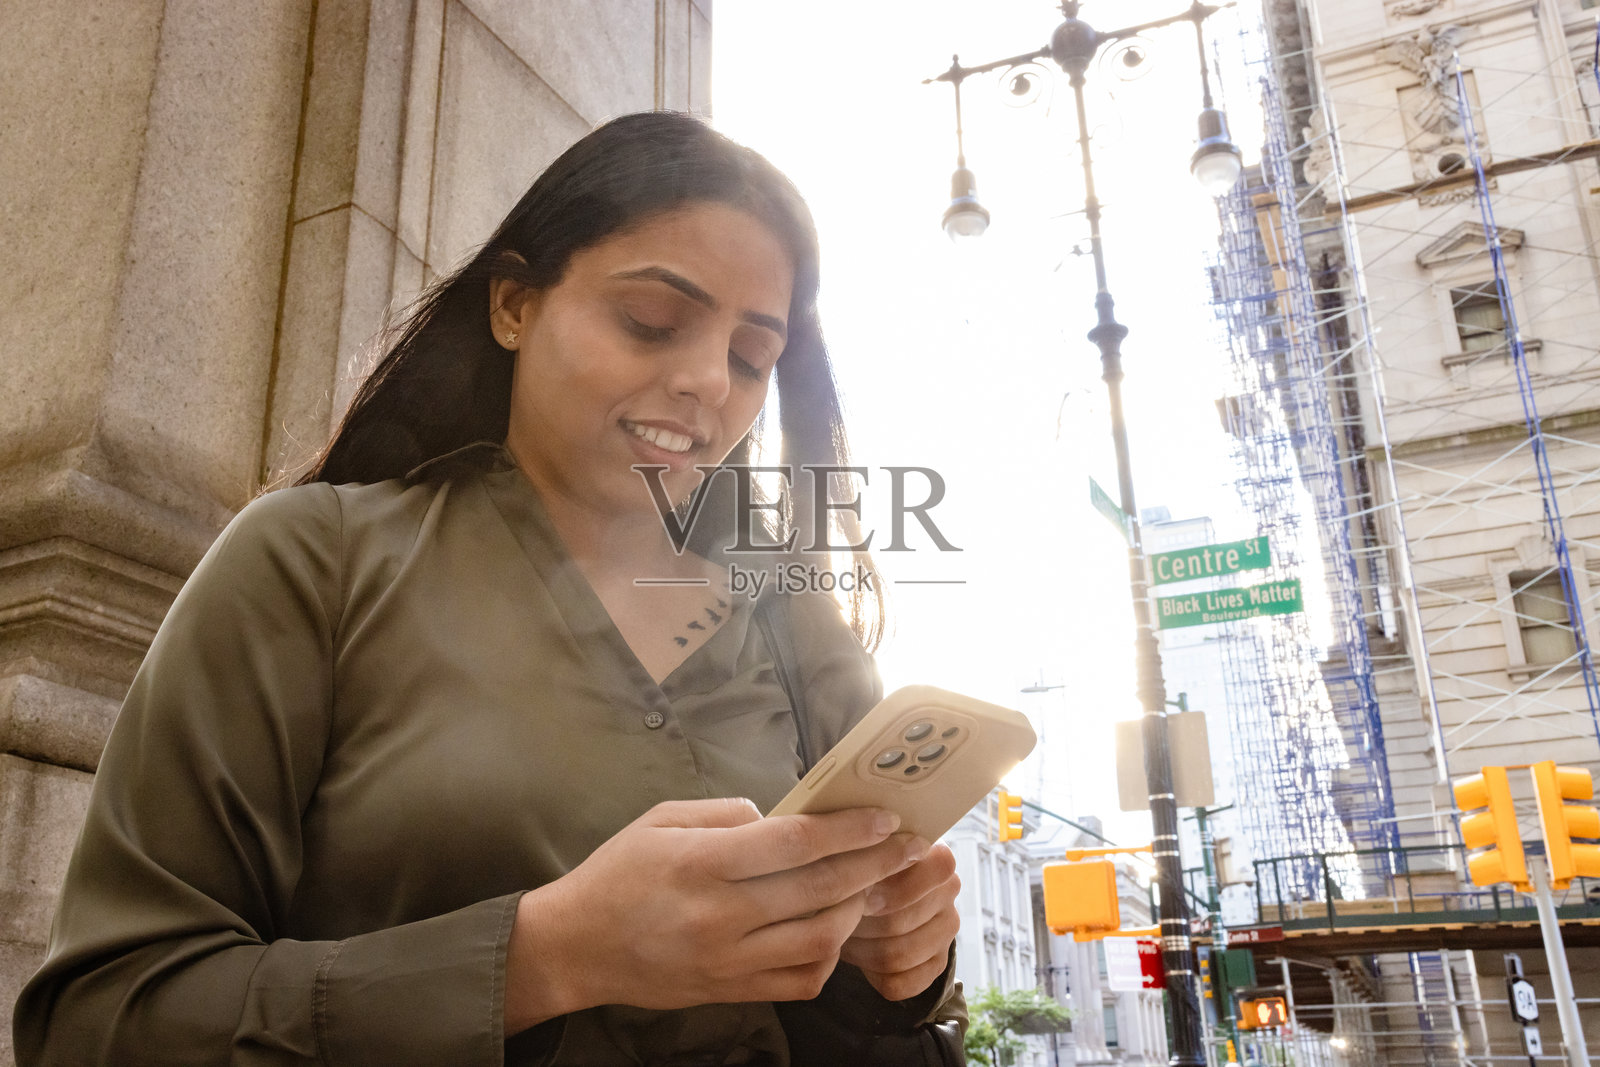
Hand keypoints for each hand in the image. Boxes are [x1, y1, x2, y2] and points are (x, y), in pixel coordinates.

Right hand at [503, 798, 926, 1032]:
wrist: (576, 948)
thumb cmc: (618, 875)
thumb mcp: (660, 819)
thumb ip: (724, 813)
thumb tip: (780, 818)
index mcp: (700, 864)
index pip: (793, 844)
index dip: (848, 830)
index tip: (884, 818)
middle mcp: (718, 916)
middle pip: (819, 890)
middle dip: (874, 865)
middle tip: (905, 846)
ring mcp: (727, 961)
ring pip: (820, 941)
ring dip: (855, 910)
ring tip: (866, 885)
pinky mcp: (731, 991)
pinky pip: (801, 981)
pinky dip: (829, 956)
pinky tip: (833, 929)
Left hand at [840, 842, 959, 1001]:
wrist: (869, 900)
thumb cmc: (863, 872)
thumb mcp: (862, 856)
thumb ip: (866, 859)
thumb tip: (863, 879)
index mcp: (938, 861)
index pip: (932, 875)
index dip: (893, 888)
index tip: (861, 893)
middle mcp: (948, 896)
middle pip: (900, 921)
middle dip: (860, 923)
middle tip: (836, 918)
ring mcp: (945, 933)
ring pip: (897, 956)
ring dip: (861, 950)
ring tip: (842, 936)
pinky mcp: (936, 966)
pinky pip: (900, 984)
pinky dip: (872, 975)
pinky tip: (861, 956)